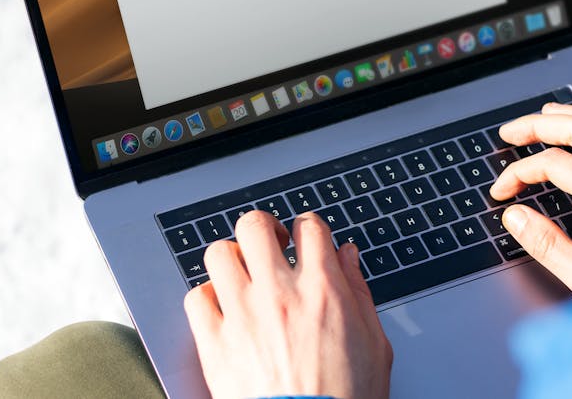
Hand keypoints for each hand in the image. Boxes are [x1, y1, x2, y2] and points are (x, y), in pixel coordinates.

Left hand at [184, 210, 391, 398]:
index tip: (305, 238)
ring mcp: (241, 315)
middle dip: (263, 229)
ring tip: (242, 274)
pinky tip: (222, 308)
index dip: (307, 228)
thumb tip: (347, 257)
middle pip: (255, 226)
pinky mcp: (214, 343)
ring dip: (231, 259)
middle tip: (270, 245)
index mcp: (322, 291)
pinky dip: (207, 297)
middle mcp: (279, 294)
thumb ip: (359, 292)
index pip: (309, 227)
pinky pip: (196, 298)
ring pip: (219, 254)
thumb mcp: (375, 346)